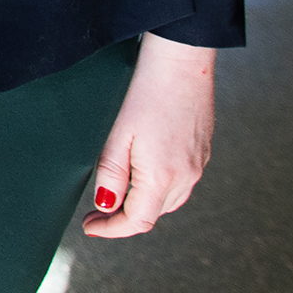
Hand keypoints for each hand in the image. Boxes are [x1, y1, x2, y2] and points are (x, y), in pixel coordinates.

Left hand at [83, 33, 215, 237]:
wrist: (182, 63)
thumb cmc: (148, 92)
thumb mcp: (119, 135)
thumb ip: (112, 174)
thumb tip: (105, 205)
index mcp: (163, 175)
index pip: (139, 221)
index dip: (112, 229)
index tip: (90, 227)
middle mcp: (187, 177)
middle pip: (154, 213)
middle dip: (124, 218)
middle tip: (96, 212)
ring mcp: (198, 166)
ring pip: (168, 201)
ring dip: (143, 204)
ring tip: (116, 196)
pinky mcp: (202, 153)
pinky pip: (181, 184)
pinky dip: (159, 189)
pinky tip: (144, 175)